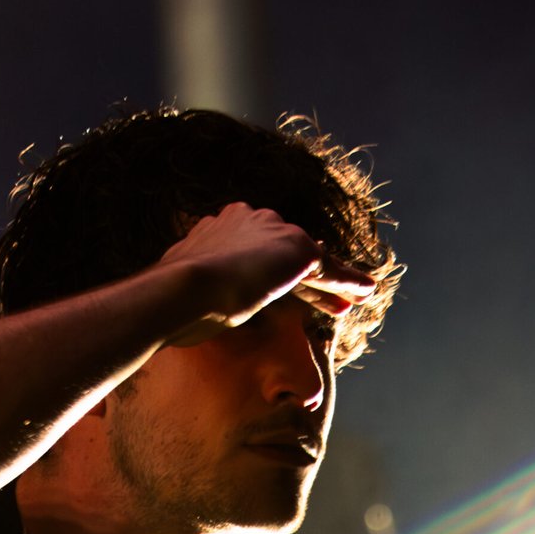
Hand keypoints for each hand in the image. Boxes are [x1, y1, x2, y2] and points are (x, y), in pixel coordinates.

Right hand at [159, 203, 375, 344]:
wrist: (181, 290)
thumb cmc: (170, 301)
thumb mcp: (179, 290)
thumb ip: (187, 291)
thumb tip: (167, 314)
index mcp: (222, 226)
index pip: (257, 249)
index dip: (274, 273)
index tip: (280, 291)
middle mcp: (251, 219)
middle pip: (288, 252)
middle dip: (309, 276)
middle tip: (328, 299)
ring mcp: (274, 231)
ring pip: (312, 260)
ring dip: (334, 282)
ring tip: (354, 299)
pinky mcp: (296, 251)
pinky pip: (329, 269)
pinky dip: (348, 280)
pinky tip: (366, 291)